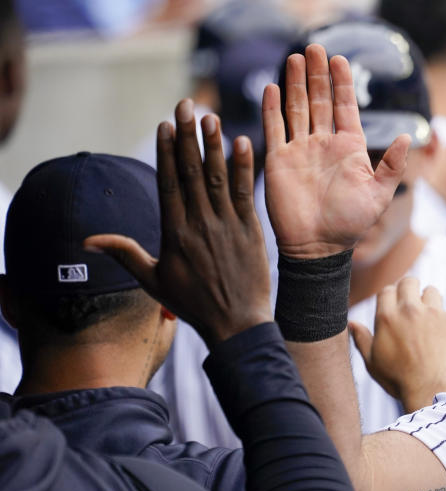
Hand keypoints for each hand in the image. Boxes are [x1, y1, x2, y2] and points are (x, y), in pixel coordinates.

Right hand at [85, 100, 271, 346]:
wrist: (237, 324)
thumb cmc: (193, 304)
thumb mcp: (153, 279)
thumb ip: (124, 253)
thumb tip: (86, 241)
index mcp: (174, 232)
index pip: (168, 182)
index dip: (167, 151)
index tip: (165, 124)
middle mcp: (199, 223)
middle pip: (191, 172)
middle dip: (188, 136)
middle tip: (186, 104)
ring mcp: (227, 224)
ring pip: (217, 177)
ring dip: (214, 144)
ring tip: (211, 115)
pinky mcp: (251, 229)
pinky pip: (246, 192)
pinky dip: (245, 167)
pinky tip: (243, 142)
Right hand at [263, 44, 409, 258]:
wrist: (318, 247)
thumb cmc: (350, 224)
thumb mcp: (379, 194)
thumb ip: (393, 165)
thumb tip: (410, 137)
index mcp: (348, 148)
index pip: (344, 106)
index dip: (342, 83)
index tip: (340, 59)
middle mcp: (323, 144)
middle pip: (318, 100)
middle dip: (316, 74)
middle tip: (314, 48)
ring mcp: (300, 150)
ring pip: (296, 108)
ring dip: (294, 83)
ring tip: (294, 58)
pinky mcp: (278, 160)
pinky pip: (274, 128)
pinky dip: (272, 108)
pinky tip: (273, 87)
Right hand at [350, 277, 445, 412]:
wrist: (431, 392)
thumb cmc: (399, 381)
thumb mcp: (373, 363)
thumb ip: (362, 340)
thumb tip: (351, 323)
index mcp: (387, 317)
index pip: (387, 290)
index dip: (391, 296)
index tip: (396, 305)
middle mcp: (410, 309)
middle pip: (409, 282)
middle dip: (411, 288)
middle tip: (415, 302)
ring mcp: (434, 313)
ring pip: (433, 291)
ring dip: (433, 300)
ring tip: (434, 316)